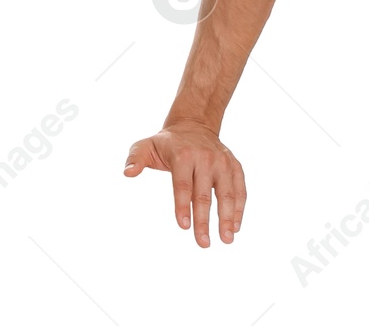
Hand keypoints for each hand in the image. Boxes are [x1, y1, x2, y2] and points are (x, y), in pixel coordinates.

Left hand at [124, 121, 245, 246]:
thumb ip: (135, 159)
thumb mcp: (146, 146)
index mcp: (183, 155)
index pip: (183, 185)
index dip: (182, 206)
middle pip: (204, 195)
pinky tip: (235, 227)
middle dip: (204, 221)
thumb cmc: (166, 144)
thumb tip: (127, 173)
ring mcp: (222, 163)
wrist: (194, 126)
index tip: (183, 227)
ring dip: (227, 218)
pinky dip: (239, 209)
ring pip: (227, 194)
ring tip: (226, 240)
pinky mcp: (235, 167)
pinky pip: (240, 190)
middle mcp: (205, 158)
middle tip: (203, 243)